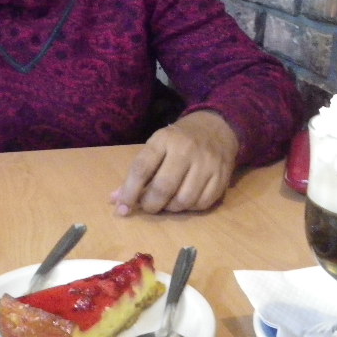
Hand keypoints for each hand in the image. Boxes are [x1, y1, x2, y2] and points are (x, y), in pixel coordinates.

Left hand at [111, 110, 238, 214]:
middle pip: (163, 187)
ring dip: (171, 208)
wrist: (216, 128)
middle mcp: (186, 149)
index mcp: (164, 139)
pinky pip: (202, 203)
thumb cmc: (179, 141)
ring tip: (168, 202)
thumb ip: (137, 173)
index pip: (142, 168)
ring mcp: (206, 163)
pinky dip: (190, 208)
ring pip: (184, 200)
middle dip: (151, 205)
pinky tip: (186, 200)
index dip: (129, 191)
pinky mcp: (221, 176)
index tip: (122, 208)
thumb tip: (115, 199)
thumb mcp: (156, 147)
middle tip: (148, 206)